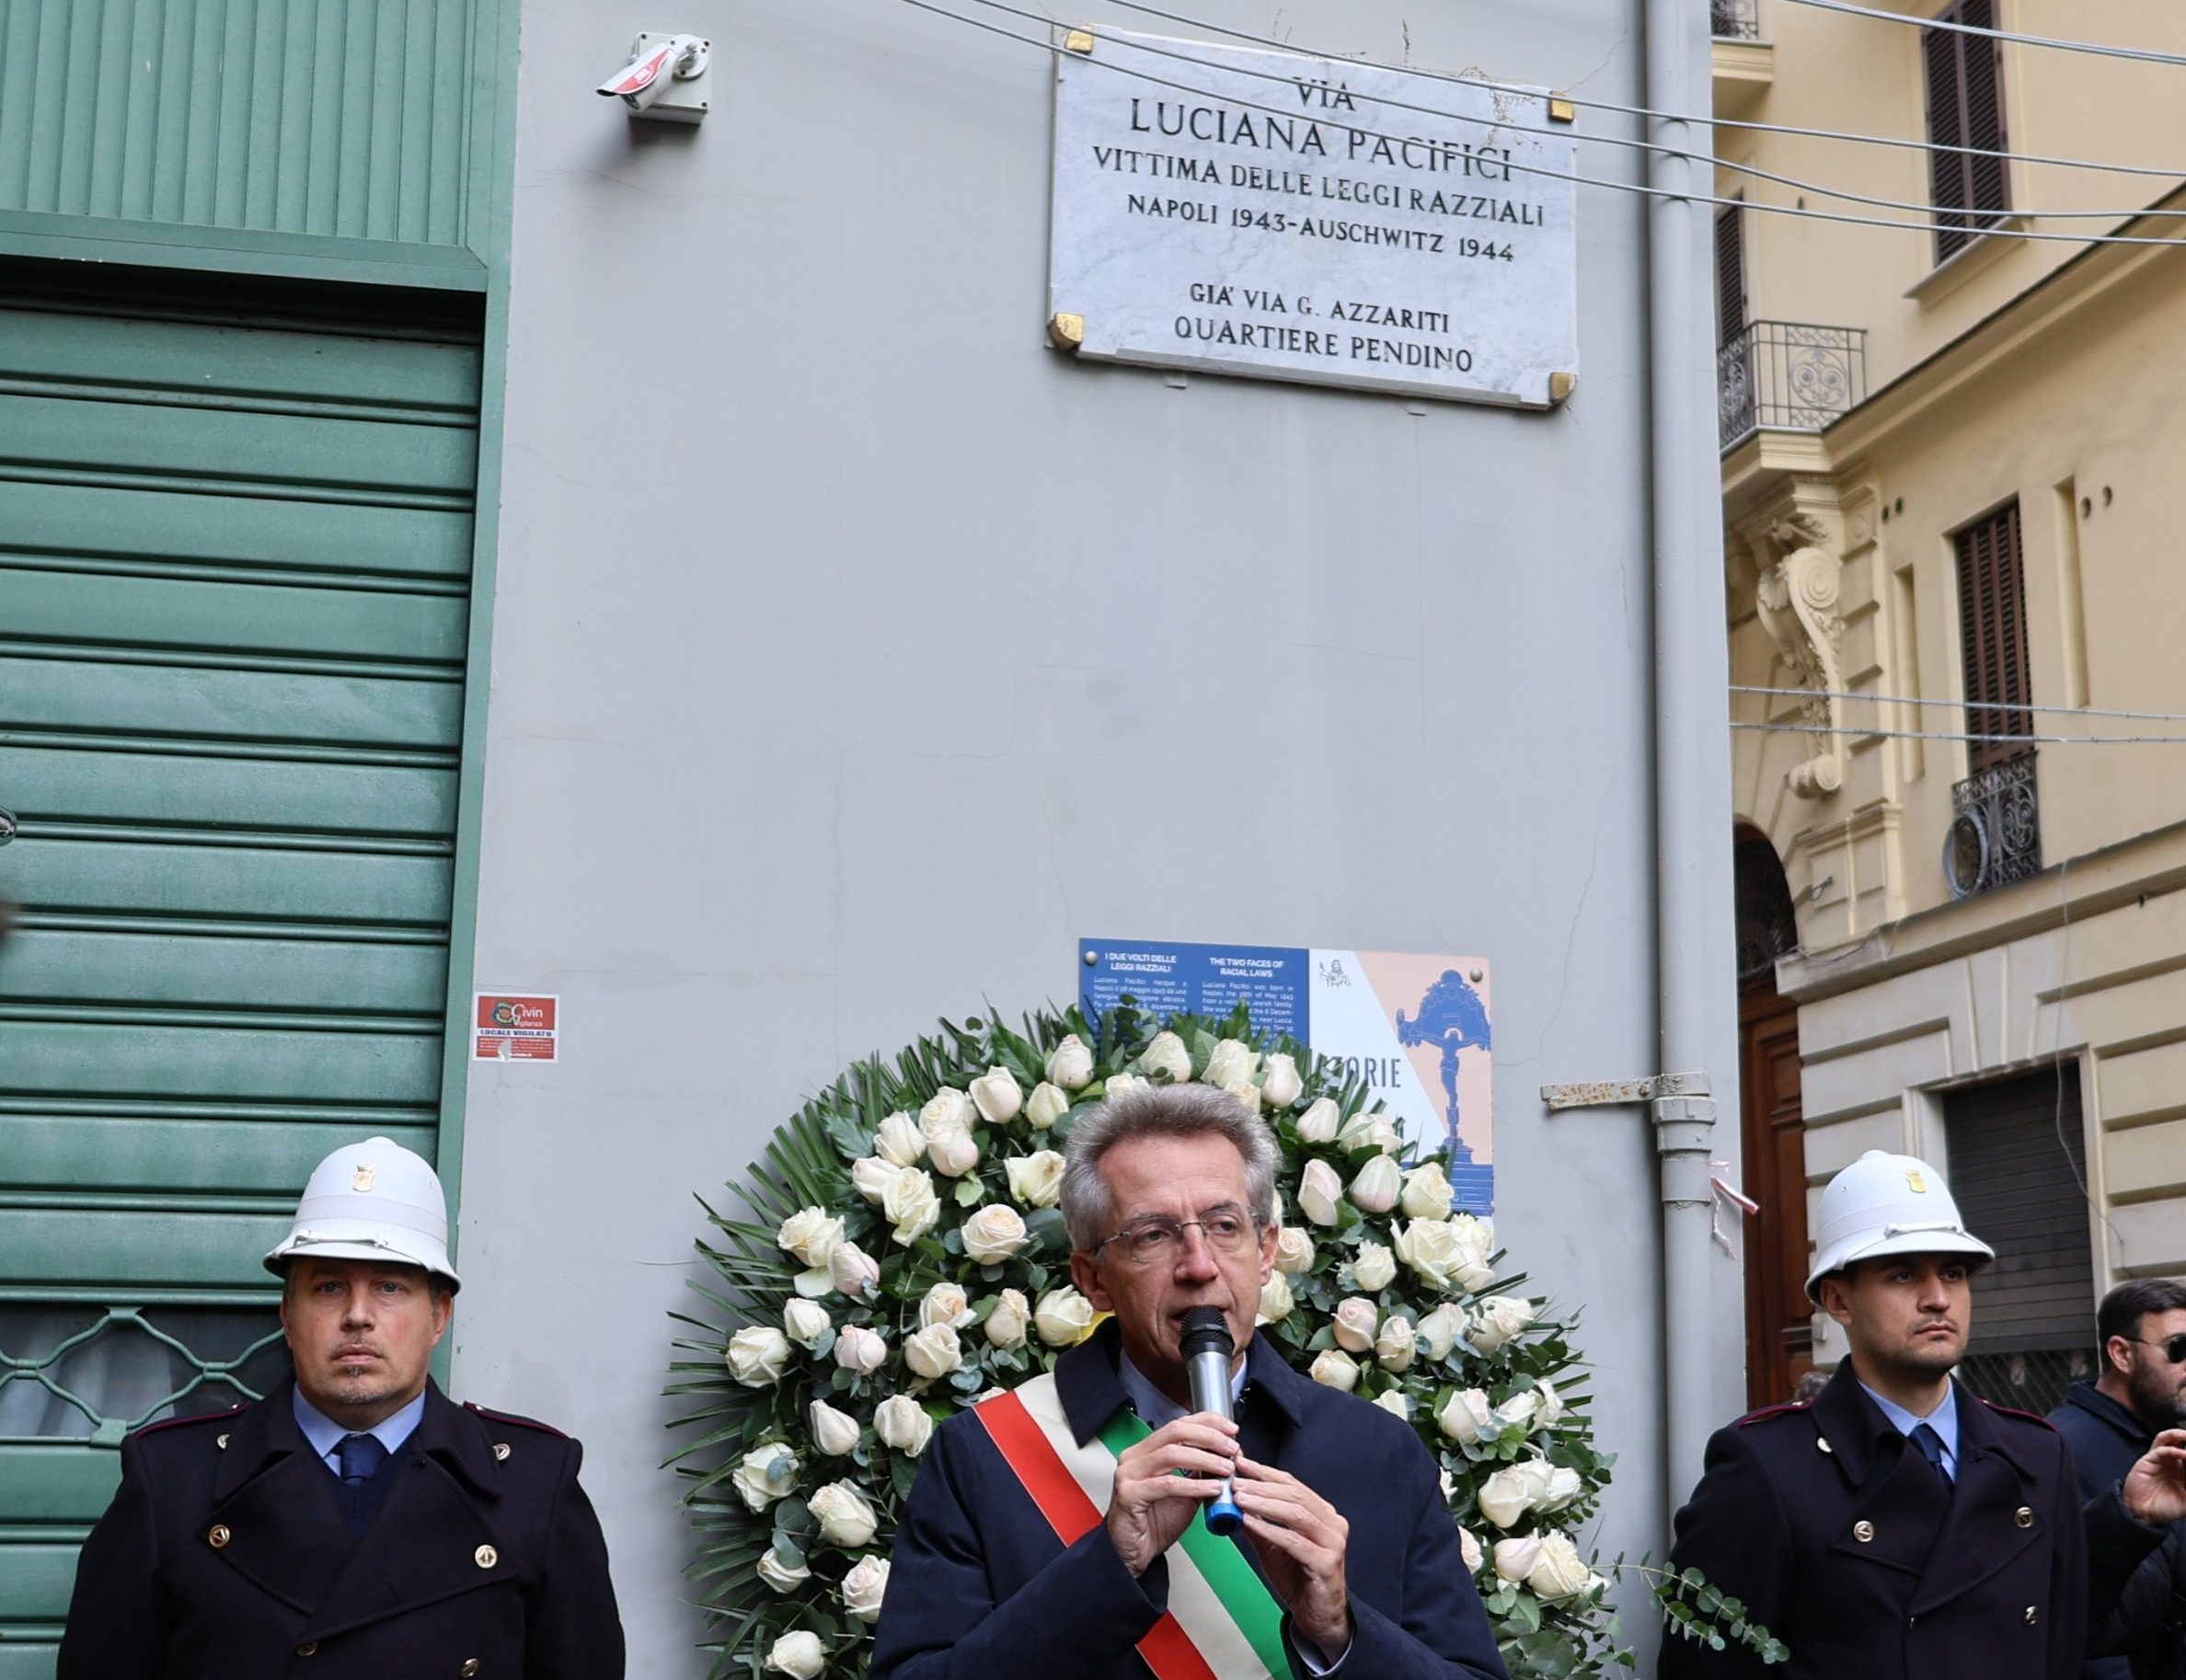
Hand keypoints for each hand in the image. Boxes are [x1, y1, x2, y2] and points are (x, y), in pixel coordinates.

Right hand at [1106, 1412, 1237, 1576]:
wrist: (1132, 1553)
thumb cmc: (1153, 1524)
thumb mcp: (1184, 1493)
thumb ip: (1199, 1474)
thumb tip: (1225, 1459)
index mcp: (1146, 1451)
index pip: (1178, 1424)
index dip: (1207, 1422)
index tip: (1230, 1430)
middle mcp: (1134, 1457)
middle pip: (1175, 1432)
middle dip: (1209, 1437)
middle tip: (1231, 1448)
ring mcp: (1129, 1474)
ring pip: (1171, 1454)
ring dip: (1205, 1459)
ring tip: (1226, 1468)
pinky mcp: (1130, 1494)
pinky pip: (1167, 1485)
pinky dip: (1194, 1485)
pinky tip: (1212, 1489)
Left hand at [1233, 1457, 1350, 1653]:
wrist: (1317, 1616)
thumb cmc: (1299, 1578)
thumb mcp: (1273, 1546)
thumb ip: (1257, 1524)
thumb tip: (1233, 1502)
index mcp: (1323, 1513)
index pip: (1292, 1484)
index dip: (1265, 1472)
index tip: (1241, 1463)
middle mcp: (1332, 1523)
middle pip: (1294, 1495)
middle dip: (1261, 1485)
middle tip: (1236, 1480)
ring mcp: (1333, 1542)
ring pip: (1296, 1513)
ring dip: (1264, 1503)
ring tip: (1239, 1497)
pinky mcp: (1326, 1563)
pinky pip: (1294, 1542)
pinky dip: (1270, 1529)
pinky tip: (1251, 1522)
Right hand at [2122, 1428, 2185, 1525]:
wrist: (2144, 1514)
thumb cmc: (2165, 1508)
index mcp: (2183, 1470)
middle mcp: (2172, 1462)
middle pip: (2181, 1442)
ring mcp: (2160, 1460)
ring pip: (2169, 1438)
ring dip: (2180, 1434)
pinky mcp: (2148, 1460)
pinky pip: (2161, 1450)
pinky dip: (2173, 1449)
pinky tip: (2183, 1453)